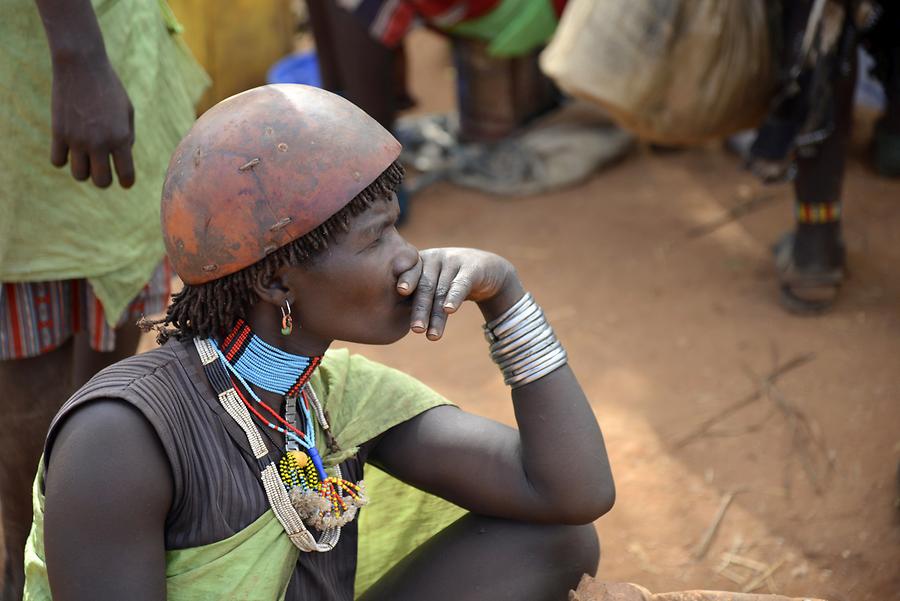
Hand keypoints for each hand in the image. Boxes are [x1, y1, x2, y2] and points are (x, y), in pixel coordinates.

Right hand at [49, 57, 134, 187]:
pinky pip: (57, 161)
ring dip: (84, 171)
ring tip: (86, 158)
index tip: (125, 181)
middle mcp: (99, 143)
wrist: (81, 66)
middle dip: (104, 179)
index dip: (126, 182)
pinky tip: (68, 149)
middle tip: (103, 169)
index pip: (125, 175)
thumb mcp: (127, 112)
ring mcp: (76, 139)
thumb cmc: (109, 88)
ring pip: (79, 175)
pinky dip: (63, 159)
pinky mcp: (58, 132)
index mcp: (120, 138)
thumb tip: (121, 158)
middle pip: (100, 182)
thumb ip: (127, 137)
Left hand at [396, 248, 520, 339]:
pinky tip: (449, 310)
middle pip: (425, 286)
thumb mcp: (434, 286)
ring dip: (436, 315)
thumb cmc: (451, 282)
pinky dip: (454, 297)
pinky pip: (461, 285)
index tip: (400, 292)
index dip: (406, 280)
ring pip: (442, 291)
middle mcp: (435, 259)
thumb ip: (418, 296)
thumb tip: (390, 322)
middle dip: (420, 309)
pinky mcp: (472, 269)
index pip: (411, 273)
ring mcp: (454, 262)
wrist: (489, 271)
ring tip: (431, 336)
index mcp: (421, 261)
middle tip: (416, 329)